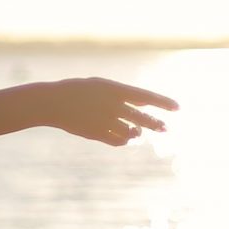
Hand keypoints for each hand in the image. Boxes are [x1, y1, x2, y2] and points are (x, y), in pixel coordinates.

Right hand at [13, 77, 178, 145]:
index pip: (145, 96)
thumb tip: (145, 105)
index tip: (178, 108)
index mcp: (114, 90)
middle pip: (141, 118)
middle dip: (156, 124)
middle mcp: (111, 105)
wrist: (51, 102)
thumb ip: (123, 96)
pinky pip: (118, 141)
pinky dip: (124, 140)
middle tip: (166, 128)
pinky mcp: (96, 133)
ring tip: (138, 133)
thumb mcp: (101, 87)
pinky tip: (126, 138)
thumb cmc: (77, 91)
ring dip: (137, 133)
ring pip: (130, 132)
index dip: (163, 102)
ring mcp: (104, 120)